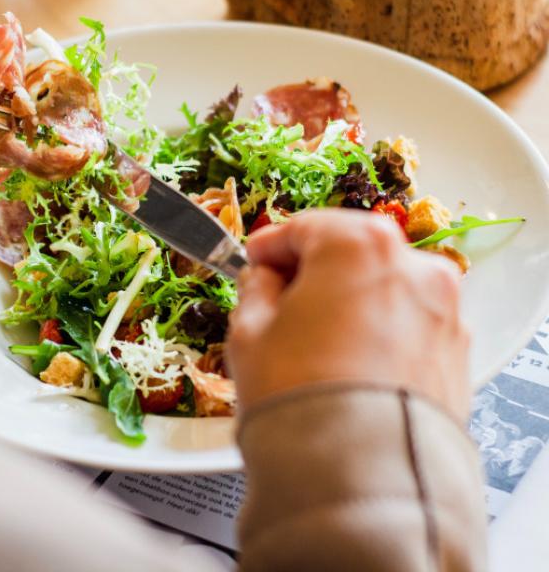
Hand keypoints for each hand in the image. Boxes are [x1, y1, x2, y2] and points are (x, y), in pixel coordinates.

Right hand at [228, 208, 469, 421]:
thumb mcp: (249, 331)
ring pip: (381, 287)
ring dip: (348, 299)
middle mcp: (412, 266)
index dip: (270, 245)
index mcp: (357, 245)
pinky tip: (348, 361)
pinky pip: (406, 323)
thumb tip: (264, 279)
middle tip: (279, 297)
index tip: (254, 261)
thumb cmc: (300, 396)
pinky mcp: (455, 351)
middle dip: (312, 270)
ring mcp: (441, 309)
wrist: (360, 477)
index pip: (304, 227)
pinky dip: (378, 329)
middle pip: (349, 252)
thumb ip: (255, 288)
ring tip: (314, 337)